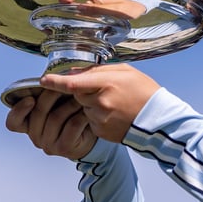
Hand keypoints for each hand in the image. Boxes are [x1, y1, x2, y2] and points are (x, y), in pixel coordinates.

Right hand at [5, 89, 96, 159]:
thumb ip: (47, 93)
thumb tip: (48, 77)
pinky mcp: (65, 147)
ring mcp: (49, 144)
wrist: (91, 135)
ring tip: (81, 95)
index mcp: (28, 125)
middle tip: (65, 84)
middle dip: (52, 95)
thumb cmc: (71, 115)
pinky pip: (72, 125)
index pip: (14, 122)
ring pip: (56, 118)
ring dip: (70, 103)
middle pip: (38, 113)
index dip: (19, 110)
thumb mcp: (56, 103)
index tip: (30, 98)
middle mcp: (35, 136)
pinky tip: (87, 109)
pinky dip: (80, 115)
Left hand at [39, 64, 160, 143]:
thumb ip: (99, 70)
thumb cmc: (144, 92)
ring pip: (84, 108)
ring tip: (114, 104)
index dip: (55, 82)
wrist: (159, 119)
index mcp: (106, 84)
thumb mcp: (125, 72)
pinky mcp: (101, 131)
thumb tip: (76, 72)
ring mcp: (100, 118)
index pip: (72, 83)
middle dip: (84, 91)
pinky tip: (114, 114)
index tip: (43, 80)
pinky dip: (98, 116)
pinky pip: (91, 120)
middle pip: (77, 94)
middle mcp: (100, 102)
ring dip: (91, 104)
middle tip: (104, 90)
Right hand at [59, 0, 146, 19]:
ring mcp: (102, 12)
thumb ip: (98, 9)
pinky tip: (84, 34)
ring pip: (86, 15)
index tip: (61, 1)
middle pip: (81, 6)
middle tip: (59, 16)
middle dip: (70, 10)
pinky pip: (93, 22)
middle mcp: (98, 5)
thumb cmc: (130, 9)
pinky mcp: (106, 20)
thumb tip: (80, 8)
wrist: (142, 13)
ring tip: (67, 27)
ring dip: (78, 19)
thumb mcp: (114, 9)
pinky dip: (87, 26)